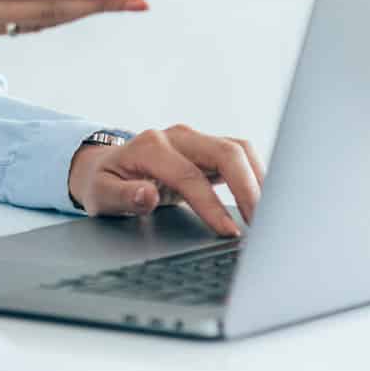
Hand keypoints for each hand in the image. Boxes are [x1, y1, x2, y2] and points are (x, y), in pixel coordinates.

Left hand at [66, 125, 264, 237]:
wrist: (105, 167)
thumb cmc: (103, 182)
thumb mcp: (100, 194)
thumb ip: (123, 196)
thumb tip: (147, 194)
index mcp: (149, 147)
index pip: (189, 176)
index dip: (212, 205)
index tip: (229, 232)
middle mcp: (176, 138)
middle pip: (225, 152)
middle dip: (248, 187)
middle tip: (263, 225)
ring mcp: (194, 141)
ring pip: (238, 149)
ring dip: (258, 180)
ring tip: (269, 216)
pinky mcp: (207, 150)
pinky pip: (240, 156)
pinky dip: (255, 176)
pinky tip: (262, 202)